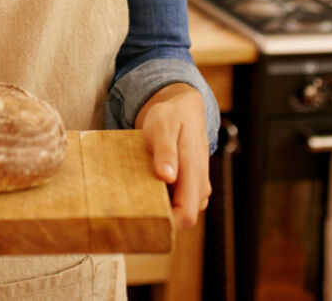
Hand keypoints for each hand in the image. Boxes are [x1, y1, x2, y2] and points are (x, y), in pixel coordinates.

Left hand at [135, 82, 211, 230]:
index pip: (187, 214)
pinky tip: (143, 191)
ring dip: (161, 209)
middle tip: (131, 211)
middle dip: (161, 219)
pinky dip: (162, 200)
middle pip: (183, 217)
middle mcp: (199, 184)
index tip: (142, 220)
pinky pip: (177, 202)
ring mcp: (196, 186)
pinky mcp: (189, 184)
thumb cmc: (171, 116)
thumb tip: (167, 177)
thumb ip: (166, 152)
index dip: (167, 223)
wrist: (183, 108)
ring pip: (180, 211)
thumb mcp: (162, 128)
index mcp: (194, 171)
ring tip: (134, 200)